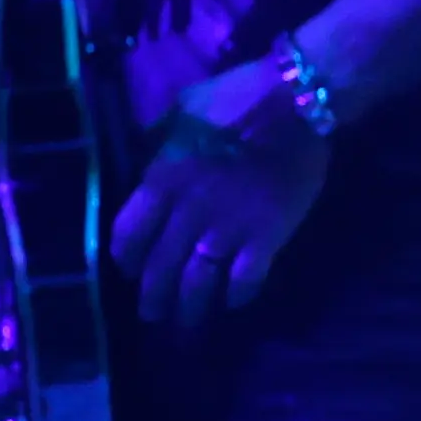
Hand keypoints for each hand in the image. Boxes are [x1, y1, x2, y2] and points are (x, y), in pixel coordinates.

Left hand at [116, 61, 332, 327]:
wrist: (294, 103)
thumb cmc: (236, 98)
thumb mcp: (181, 111)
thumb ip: (160, 139)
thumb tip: (148, 151)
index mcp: (161, 180)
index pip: (129, 233)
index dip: (126, 258)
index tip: (128, 271)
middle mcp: (188, 211)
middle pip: (160, 265)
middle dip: (153, 295)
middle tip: (152, 314)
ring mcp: (228, 227)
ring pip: (198, 280)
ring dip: (190, 306)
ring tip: (187, 322)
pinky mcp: (267, 236)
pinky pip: (247, 277)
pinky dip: (239, 294)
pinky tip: (235, 303)